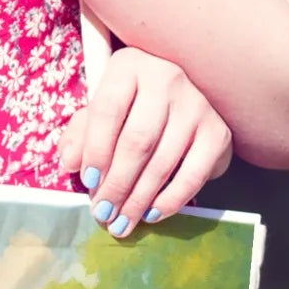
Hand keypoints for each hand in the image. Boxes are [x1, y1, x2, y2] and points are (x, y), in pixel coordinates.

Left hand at [58, 48, 233, 238]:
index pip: (108, 110)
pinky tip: (152, 214)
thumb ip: (80, 134)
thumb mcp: (100, 111)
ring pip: (163, 161)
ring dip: (138, 199)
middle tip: (103, 213)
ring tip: (122, 222)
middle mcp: (167, 78)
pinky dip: (171, 199)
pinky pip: (193, 174)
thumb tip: (70, 163)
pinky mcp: (218, 132)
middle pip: (137, 141)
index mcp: (130, 66)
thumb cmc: (131, 107)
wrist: (181, 101)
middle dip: (117, 184)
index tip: (88, 182)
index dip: (95, 149)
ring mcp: (197, 104)